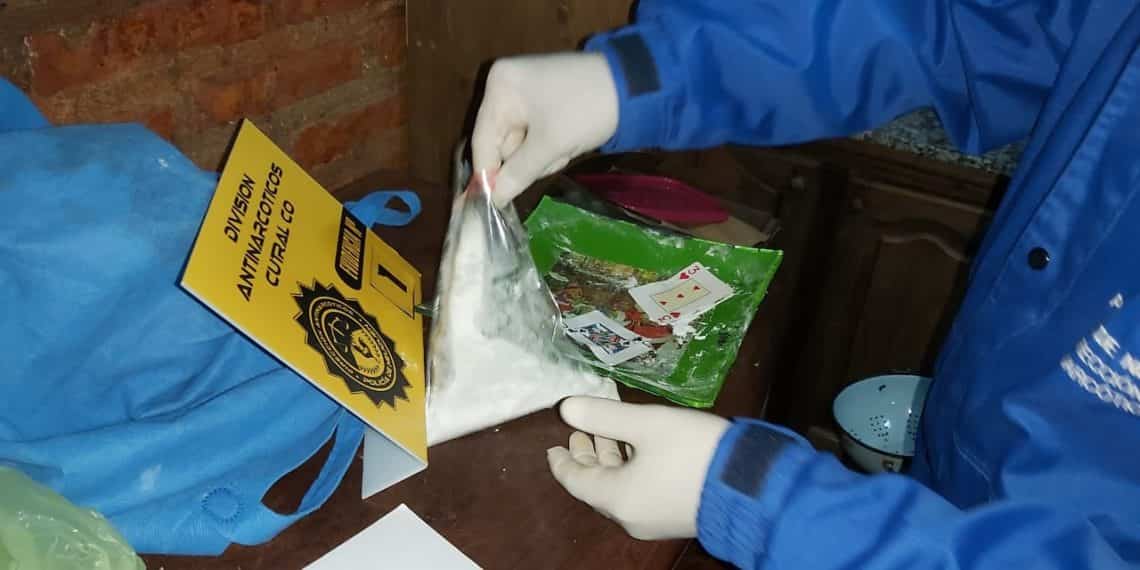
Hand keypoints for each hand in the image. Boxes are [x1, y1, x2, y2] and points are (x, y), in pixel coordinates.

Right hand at [472, 52, 618, 206]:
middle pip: (502, 143)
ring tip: (567, 146)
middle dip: (528, 160)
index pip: (483, 140)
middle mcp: (506, 87)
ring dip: (542, 156)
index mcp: (500, 87)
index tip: (493, 204)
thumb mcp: (551, 145)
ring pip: (521, 144)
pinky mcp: (543, 103)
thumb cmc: (586, 110)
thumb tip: (495, 199)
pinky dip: (551, 146)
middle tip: (553, 158)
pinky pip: (536, 136)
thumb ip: (519, 173)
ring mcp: (525, 93)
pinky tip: (571, 141)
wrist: (636, 87)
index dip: (488, 173)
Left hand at [546, 396, 729, 539]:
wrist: (751, 485)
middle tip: (581, 430)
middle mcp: (631, 516)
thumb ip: (604, 415)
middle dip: (588, 455)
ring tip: (608, 430)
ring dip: (611, 459)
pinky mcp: (676, 516)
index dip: (562, 461)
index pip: (576, 481)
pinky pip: (641, 493)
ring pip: (620, 488)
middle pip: (597, 486)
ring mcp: (655, 520)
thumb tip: (566, 408)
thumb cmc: (693, 451)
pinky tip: (639, 446)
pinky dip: (631, 470)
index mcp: (617, 498)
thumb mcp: (647, 424)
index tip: (553, 444)